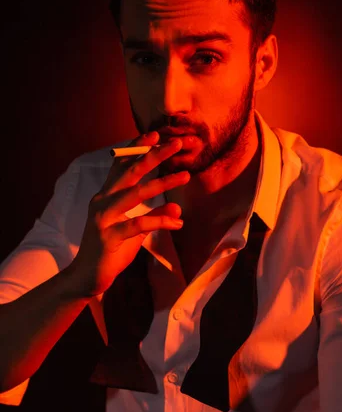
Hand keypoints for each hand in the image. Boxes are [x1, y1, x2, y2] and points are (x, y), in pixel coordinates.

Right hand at [69, 131, 189, 296]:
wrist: (87, 277)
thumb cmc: (111, 250)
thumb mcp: (136, 230)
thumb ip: (154, 216)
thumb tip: (177, 208)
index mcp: (106, 195)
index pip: (121, 165)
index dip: (136, 149)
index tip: (154, 134)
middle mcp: (102, 201)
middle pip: (130, 171)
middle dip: (154, 155)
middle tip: (176, 144)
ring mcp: (104, 217)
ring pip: (136, 193)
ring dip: (163, 183)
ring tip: (185, 176)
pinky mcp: (109, 235)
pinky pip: (139, 223)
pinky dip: (160, 221)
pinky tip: (177, 223)